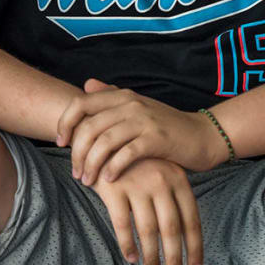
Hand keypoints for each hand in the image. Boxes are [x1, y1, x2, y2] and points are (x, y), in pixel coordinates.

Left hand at [56, 79, 225, 184]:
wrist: (203, 136)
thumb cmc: (164, 127)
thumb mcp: (137, 108)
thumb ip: (112, 97)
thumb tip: (87, 83)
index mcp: (121, 96)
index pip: (80, 104)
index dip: (65, 123)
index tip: (61, 144)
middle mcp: (130, 103)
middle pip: (89, 127)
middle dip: (77, 153)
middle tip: (76, 172)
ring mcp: (144, 120)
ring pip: (104, 142)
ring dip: (91, 164)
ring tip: (88, 180)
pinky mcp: (156, 139)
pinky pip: (126, 154)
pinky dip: (113, 168)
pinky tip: (109, 180)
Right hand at [87, 156, 203, 264]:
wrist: (103, 135)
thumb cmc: (136, 161)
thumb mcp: (161, 171)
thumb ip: (173, 198)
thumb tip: (185, 235)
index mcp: (178, 179)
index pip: (192, 220)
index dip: (195, 247)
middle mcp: (161, 182)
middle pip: (172, 229)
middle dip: (174, 257)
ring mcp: (137, 184)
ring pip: (148, 229)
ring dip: (152, 255)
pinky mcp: (114, 189)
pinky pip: (122, 224)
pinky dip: (127, 244)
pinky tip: (131, 258)